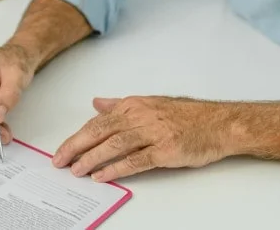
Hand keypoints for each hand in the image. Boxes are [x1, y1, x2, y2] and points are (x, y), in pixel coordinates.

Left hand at [51, 96, 235, 181]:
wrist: (220, 124)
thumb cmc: (188, 116)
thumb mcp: (150, 103)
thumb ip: (121, 105)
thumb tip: (97, 104)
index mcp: (134, 105)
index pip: (97, 122)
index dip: (77, 137)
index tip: (62, 150)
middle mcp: (140, 116)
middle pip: (100, 132)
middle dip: (76, 147)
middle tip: (59, 161)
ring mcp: (153, 133)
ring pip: (114, 145)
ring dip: (92, 158)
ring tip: (76, 170)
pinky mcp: (165, 150)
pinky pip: (135, 160)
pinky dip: (116, 168)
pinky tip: (102, 175)